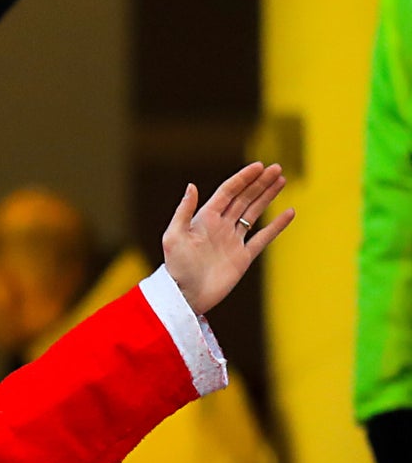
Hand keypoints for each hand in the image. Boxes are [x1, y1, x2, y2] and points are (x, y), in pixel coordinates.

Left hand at [161, 162, 294, 313]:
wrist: (185, 297)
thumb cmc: (176, 268)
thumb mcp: (173, 237)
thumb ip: (183, 212)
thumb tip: (192, 185)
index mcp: (204, 219)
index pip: (228, 192)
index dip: (243, 178)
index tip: (259, 166)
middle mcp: (220, 227)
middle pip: (244, 199)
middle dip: (259, 183)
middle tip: (277, 168)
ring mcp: (232, 241)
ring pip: (254, 213)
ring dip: (267, 197)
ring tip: (282, 180)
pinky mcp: (242, 258)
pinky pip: (263, 238)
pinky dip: (276, 226)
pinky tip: (289, 213)